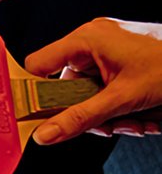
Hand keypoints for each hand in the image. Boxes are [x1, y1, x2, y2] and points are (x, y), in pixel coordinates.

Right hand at [27, 18, 161, 143]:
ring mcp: (106, 53)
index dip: (34, 93)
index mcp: (86, 39)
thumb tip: (44, 134)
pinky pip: (103, 93)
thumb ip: (79, 119)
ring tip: (135, 121)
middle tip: (109, 125)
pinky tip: (139, 116)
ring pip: (86, 96)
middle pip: (65, 88)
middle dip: (88, 113)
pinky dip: (118, 110)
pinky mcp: (118, 65)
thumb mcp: (122, 100)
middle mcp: (92, 42)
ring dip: (108, 117)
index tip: (38, 117)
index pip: (38, 65)